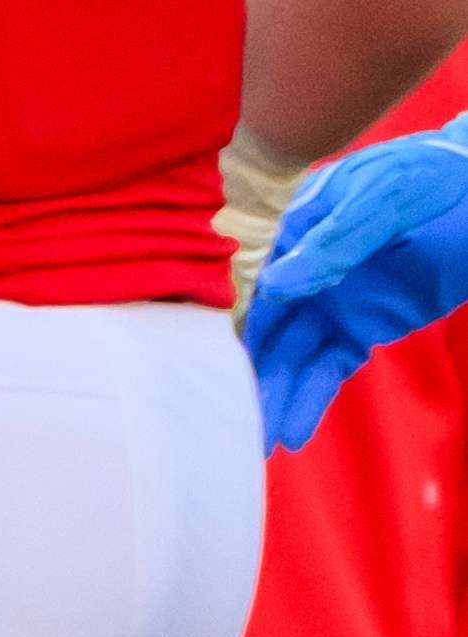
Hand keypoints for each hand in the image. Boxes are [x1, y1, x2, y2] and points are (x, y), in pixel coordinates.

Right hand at [248, 126, 467, 451]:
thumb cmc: (436, 175)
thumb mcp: (387, 198)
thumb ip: (336, 241)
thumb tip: (275, 286)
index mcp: (300, 232)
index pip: (258, 286)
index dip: (238, 329)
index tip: (217, 369)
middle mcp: (306, 272)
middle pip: (268, 333)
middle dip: (250, 378)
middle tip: (232, 423)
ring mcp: (333, 304)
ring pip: (294, 359)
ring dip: (275, 399)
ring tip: (258, 443)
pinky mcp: (362, 328)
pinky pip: (329, 369)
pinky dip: (311, 400)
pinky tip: (294, 434)